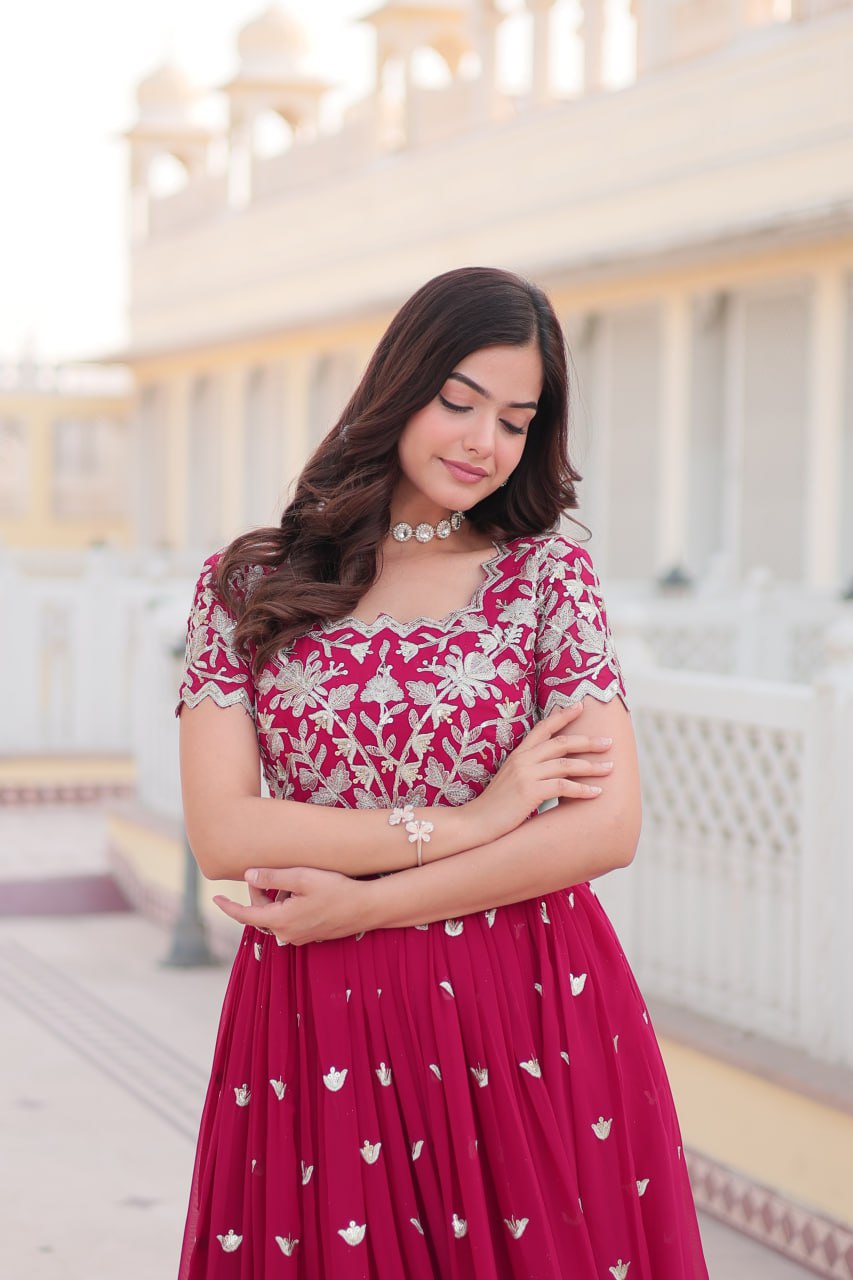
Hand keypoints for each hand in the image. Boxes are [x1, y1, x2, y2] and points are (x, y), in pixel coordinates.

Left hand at [213, 866, 370, 945]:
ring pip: (275, 917)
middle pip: (260, 914)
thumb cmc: (336, 889)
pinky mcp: (309, 935)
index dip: (228, 906)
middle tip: (268, 871)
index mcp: (281, 921)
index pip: (245, 916)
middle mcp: (287, 934)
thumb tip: (247, 875)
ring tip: (292, 879)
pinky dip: (287, 906)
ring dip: (275, 899)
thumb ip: (272, 877)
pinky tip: (302, 891)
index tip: (214, 898)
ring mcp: (299, 937)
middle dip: (259, 893)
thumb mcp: (302, 877)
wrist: (366, 907)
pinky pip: (289, 920)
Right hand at [465, 701, 612, 845]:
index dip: (562, 716)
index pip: (543, 728)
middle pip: (561, 743)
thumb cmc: (495, 805)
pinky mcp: (529, 792)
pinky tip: (597, 792)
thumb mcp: (511, 780)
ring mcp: (526, 774)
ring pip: (566, 764)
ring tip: (610, 767)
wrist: (475, 822)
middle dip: (587, 741)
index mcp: (518, 754)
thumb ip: (529, 771)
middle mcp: (522, 760)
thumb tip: (551, 771)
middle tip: (609, 741)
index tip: (580, 706)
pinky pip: (562, 786)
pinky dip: (582, 789)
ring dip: (591, 766)